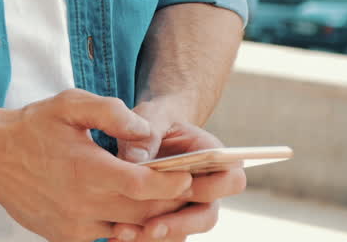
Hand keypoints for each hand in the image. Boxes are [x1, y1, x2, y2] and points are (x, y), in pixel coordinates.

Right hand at [0, 89, 195, 241]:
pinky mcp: (67, 237)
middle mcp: (83, 203)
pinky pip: (108, 238)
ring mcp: (75, 225)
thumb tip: (145, 130)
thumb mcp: (69, 105)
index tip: (189, 175)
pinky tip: (135, 212)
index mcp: (87, 170)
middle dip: (171, 202)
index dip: (172, 183)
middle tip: (189, 188)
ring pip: (129, 230)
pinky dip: (126, 228)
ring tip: (167, 201)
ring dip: (152, 218)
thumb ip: (110, 111)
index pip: (143, 185)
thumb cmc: (32, 127)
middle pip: (144, 212)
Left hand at [110, 104, 247, 240]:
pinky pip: (162, 234)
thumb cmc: (155, 121)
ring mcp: (188, 205)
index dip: (211, 188)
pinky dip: (141, 236)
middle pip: (207, 216)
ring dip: (158, 236)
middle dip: (180, 225)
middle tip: (151, 228)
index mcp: (213, 157)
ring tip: (125, 234)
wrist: (146, 133)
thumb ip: (147, 135)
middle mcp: (206, 186)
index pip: (231, 179)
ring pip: (183, 231)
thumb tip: (136, 160)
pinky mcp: (168, 216)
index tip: (182, 189)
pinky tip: (115, 235)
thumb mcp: (152, 117)